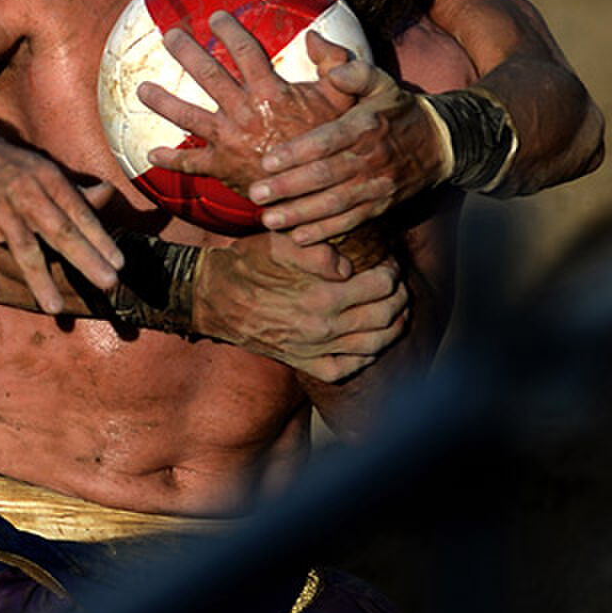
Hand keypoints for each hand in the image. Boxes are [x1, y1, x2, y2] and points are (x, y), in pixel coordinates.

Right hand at [0, 127, 121, 315]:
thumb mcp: (42, 170)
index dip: (100, 239)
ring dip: (39, 279)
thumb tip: (108, 194)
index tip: (119, 264)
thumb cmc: (6, 165)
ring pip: (23, 246)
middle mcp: (26, 193)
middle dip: (86, 258)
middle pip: (60, 230)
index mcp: (48, 180)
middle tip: (108, 283)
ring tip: (54, 308)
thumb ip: (74, 190)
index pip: (79, 213)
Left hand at [138, 13, 356, 194]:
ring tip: (142, 89)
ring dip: (162, 101)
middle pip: (208, 75)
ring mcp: (229, 141)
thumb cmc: (330, 143)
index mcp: (270, 93)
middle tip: (170, 36)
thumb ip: (335, 65)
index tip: (217, 17)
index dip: (230, 30)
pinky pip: (191, 163)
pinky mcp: (223, 167)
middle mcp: (244, 113)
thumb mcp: (342, 101)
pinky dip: (170, 159)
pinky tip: (152, 154)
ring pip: (187, 116)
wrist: (318, 191)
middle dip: (186, 52)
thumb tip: (316, 36)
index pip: (245, 51)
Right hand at [193, 232, 409, 382]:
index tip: (388, 262)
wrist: (212, 298)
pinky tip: (370, 342)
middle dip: (399, 297)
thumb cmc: (246, 264)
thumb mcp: (279, 244)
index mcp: (321, 297)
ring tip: (395, 310)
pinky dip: (366, 358)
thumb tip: (349, 267)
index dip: (392, 271)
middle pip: (385, 316)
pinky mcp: (302, 363)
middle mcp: (322, 329)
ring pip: (373, 345)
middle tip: (396, 283)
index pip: (380, 286)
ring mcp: (314, 350)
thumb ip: (319, 252)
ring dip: (393, 327)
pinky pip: (346, 369)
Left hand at [245, 50, 446, 242]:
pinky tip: (297, 236)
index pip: (327, 140)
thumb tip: (317, 46)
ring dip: (300, 214)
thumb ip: (349, 68)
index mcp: (365, 125)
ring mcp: (376, 185)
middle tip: (256, 193)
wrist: (440, 142)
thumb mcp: (379, 81)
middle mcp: (370, 158)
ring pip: (334, 204)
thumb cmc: (396, 109)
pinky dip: (324, 232)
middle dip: (289, 188)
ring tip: (269, 219)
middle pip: (325, 176)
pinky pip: (350, 222)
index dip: (296, 153)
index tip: (267, 162)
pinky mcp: (380, 206)